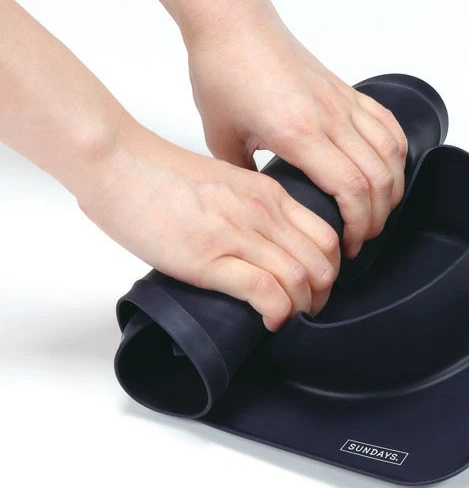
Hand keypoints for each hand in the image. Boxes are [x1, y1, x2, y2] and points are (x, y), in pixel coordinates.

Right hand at [77, 119, 340, 330]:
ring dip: (302, 309)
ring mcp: (237, 235)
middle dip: (322, 295)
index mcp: (269, 194)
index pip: (326, 235)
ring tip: (290, 320)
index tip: (317, 286)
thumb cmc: (161, 176)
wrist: (118, 164)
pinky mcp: (208, 258)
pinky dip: (277, 313)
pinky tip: (271, 322)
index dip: (331, 268)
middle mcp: (262, 213)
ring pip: (300, 279)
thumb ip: (250, 209)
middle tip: (308, 311)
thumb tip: (262, 247)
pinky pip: (265, 291)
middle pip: (322, 261)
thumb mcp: (226, 184)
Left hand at [186, 0, 407, 259]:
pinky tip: (390, 170)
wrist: (233, 21)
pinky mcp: (347, 91)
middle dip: (377, 217)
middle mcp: (329, 118)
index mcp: (298, 133)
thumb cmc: (223, 71)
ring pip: (391, 153)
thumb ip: (246, 175)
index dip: (358, 224)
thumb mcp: (221, 136)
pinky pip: (387, 125)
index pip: (350, 188)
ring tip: (379, 210)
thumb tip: (262, 204)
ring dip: (392, 188)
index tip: (349, 245)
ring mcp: (343, 103)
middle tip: (364, 237)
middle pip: (378, 178)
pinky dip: (397, 153)